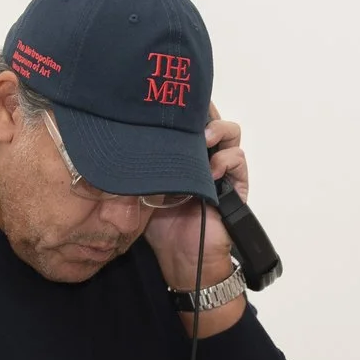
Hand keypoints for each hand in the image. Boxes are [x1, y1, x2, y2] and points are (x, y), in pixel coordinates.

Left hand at [144, 105, 244, 293]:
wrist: (181, 259)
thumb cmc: (159, 225)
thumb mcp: (143, 187)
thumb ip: (139, 163)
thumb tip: (120, 136)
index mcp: (181, 153)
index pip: (188, 120)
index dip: (184, 107)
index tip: (171, 101)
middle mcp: (203, 156)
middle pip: (212, 118)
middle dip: (203, 111)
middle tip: (188, 114)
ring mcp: (222, 169)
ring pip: (230, 133)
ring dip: (217, 131)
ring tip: (203, 139)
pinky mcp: (236, 185)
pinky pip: (238, 160)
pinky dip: (227, 160)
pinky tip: (211, 170)